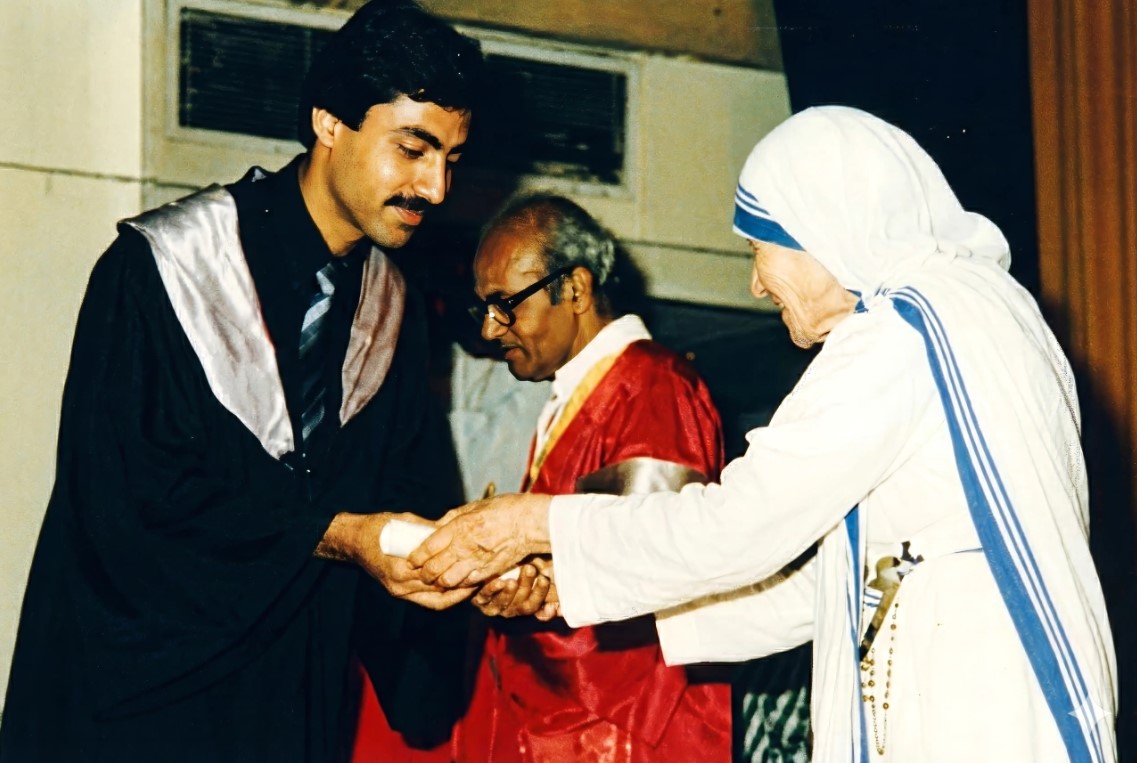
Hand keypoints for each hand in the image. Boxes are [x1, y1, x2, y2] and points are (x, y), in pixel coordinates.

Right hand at [317, 512, 475, 609]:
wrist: (353, 540)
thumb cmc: (379, 527)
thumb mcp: (407, 522)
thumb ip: (429, 530)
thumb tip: (453, 529)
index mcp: (403, 567)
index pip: (438, 577)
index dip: (460, 574)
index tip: (478, 567)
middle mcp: (401, 584)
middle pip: (440, 592)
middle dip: (463, 588)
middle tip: (483, 579)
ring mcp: (399, 591)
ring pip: (435, 601)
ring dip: (455, 595)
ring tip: (475, 586)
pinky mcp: (398, 592)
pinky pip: (426, 600)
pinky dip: (443, 597)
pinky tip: (457, 590)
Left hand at [407, 493, 551, 587]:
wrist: (529, 523)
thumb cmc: (502, 509)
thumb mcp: (472, 507)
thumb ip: (451, 520)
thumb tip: (435, 528)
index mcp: (458, 527)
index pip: (428, 546)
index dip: (416, 556)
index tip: (412, 559)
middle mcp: (464, 546)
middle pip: (434, 568)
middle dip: (423, 573)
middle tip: (421, 572)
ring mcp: (476, 561)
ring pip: (447, 580)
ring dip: (439, 581)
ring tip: (436, 579)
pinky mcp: (488, 572)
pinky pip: (466, 584)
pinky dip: (457, 585)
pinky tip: (455, 580)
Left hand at [472, 559, 556, 618]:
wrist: (486, 573)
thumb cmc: (515, 571)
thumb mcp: (531, 573)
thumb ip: (546, 580)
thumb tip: (559, 596)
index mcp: (525, 605)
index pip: (536, 605)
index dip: (541, 594)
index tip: (545, 579)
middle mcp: (511, 609)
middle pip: (522, 604)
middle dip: (527, 586)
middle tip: (530, 569)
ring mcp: (495, 607)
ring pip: (504, 603)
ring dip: (509, 593)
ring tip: (511, 582)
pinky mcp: (480, 601)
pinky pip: (485, 597)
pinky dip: (491, 589)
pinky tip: (496, 581)